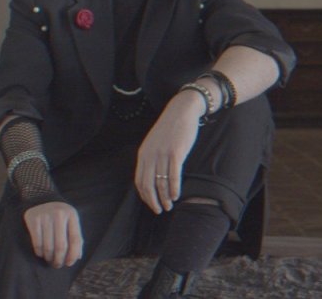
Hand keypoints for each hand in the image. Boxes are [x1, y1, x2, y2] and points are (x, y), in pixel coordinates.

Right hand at [23, 201, 82, 267]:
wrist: (41, 197)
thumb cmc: (59, 214)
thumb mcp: (70, 220)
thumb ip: (76, 236)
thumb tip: (77, 257)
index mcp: (72, 215)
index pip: (76, 239)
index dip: (73, 255)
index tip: (69, 263)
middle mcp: (60, 214)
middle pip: (61, 245)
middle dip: (59, 259)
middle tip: (57, 265)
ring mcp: (46, 216)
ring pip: (48, 246)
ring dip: (49, 257)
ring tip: (49, 260)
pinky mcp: (33, 219)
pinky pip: (37, 242)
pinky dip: (39, 252)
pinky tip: (41, 254)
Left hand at [135, 90, 204, 213]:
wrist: (181, 111)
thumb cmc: (169, 129)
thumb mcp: (154, 143)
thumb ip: (151, 159)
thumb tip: (152, 179)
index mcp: (143, 154)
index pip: (139, 181)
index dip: (145, 196)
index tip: (151, 204)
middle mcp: (150, 155)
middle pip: (148, 185)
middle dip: (153, 201)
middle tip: (159, 210)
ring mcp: (163, 154)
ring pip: (161, 182)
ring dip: (165, 197)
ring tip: (169, 206)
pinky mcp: (176, 152)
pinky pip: (174, 175)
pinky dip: (174, 188)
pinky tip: (176, 195)